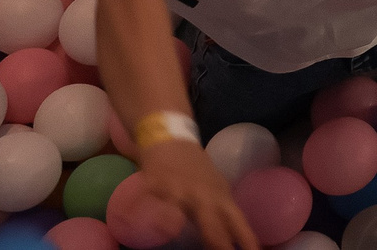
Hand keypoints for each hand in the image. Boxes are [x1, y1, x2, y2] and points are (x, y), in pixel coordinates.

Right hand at [133, 140, 258, 249]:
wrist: (172, 138)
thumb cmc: (196, 169)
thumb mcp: (215, 189)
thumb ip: (219, 211)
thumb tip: (232, 238)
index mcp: (220, 197)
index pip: (237, 222)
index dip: (247, 240)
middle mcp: (202, 195)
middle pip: (212, 225)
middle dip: (218, 244)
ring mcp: (178, 190)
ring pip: (178, 213)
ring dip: (175, 227)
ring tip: (172, 233)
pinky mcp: (154, 183)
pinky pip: (143, 201)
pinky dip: (135, 211)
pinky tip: (130, 219)